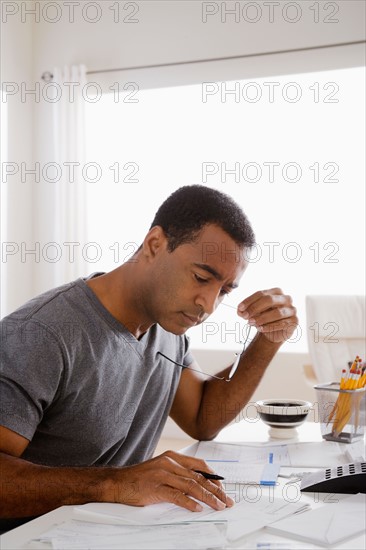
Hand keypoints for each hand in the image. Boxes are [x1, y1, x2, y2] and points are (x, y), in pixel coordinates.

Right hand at [103, 450, 234, 511]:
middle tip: (226, 500)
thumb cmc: (139, 478)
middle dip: (216, 490)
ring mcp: (163, 475)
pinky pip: (177, 495)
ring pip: (192, 486)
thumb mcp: (161, 469)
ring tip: (217, 506)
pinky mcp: (156, 488)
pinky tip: (197, 508)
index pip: (200, 465)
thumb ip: (178, 473)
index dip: (214, 478)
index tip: (223, 488)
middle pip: (199, 477)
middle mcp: (169, 463)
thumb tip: (197, 484)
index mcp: (172, 457)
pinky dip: (189, 503)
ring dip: (208, 497)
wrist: (118, 482)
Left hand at [237, 288, 297, 343]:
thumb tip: (239, 311)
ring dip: (262, 318)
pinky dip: (269, 326)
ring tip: (251, 323)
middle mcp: (286, 298)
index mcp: (276, 292)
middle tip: (245, 316)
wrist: (273, 332)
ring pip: (277, 313)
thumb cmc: (263, 317)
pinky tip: (260, 328)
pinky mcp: (295, 321)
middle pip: (270, 300)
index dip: (249, 301)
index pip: (261, 293)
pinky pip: (282, 324)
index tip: (240, 308)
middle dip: (255, 308)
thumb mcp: (253, 312)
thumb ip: (245, 310)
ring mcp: (292, 309)